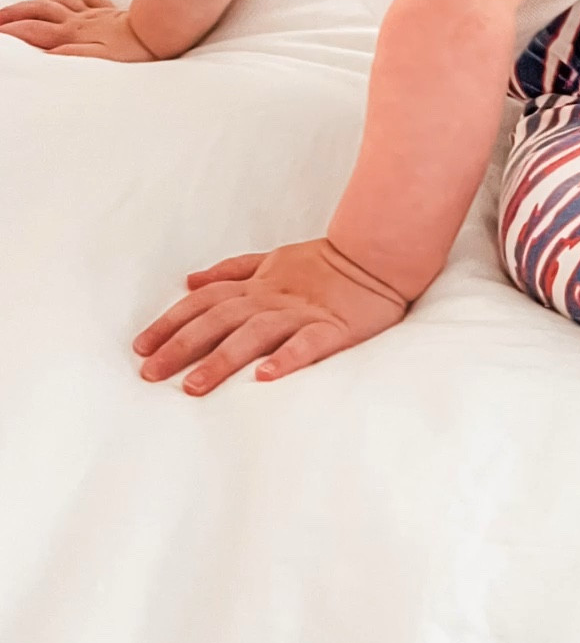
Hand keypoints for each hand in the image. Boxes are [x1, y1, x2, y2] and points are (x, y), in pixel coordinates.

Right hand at [0, 0, 158, 59]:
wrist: (163, 31)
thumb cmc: (133, 52)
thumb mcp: (97, 61)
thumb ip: (68, 56)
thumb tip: (43, 55)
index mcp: (72, 34)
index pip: (33, 31)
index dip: (11, 31)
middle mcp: (79, 20)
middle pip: (40, 10)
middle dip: (15, 13)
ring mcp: (95, 13)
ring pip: (58, 2)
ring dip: (36, 3)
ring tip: (22, 7)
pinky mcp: (111, 12)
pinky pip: (87, 1)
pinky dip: (74, 0)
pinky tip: (73, 2)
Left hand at [132, 236, 407, 393]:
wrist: (376, 255)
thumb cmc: (322, 263)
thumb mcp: (272, 259)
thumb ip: (231, 272)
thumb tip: (189, 282)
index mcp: (257, 285)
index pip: (204, 302)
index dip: (170, 322)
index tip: (140, 348)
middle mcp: (272, 298)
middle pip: (219, 319)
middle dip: (181, 345)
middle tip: (151, 374)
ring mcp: (302, 313)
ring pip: (254, 334)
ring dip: (222, 359)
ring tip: (194, 386)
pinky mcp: (333, 328)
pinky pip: (308, 343)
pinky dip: (286, 359)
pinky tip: (266, 377)